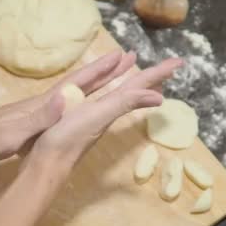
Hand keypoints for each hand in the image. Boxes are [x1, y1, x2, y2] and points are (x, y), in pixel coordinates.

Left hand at [0, 51, 137, 167]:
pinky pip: (63, 105)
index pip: (78, 83)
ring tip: (112, 77)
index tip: (122, 56)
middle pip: (80, 83)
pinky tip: (79, 103)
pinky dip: (80, 99)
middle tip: (127, 58)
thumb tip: (68, 97)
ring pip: (74, 92)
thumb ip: (39, 117)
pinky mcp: (30, 119)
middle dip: (104, 71)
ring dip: (94, 83)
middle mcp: (45, 102)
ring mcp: (37, 109)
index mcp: (44, 105)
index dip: (100, 70)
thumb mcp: (12, 135)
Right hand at [28, 57, 182, 176]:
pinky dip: (117, 94)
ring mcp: (96, 117)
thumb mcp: (98, 116)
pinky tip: (115, 97)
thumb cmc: (68, 138)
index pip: (140, 85)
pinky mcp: (82, 121)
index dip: (158, 73)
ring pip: (124, 96)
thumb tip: (159, 97)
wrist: (46, 164)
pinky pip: (108, 101)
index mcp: (112, 106)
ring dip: (138, 84)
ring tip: (150, 77)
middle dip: (153, 76)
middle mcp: (108, 111)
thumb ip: (124, 104)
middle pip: (135, 89)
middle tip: (172, 65)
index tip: (180, 61)